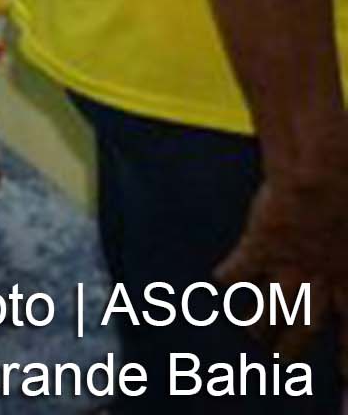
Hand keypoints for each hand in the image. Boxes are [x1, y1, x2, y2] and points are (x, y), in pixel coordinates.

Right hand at [215, 166, 347, 365]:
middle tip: (280, 360)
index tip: (342, 375)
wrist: (324, 179)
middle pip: (304, 325)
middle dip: (292, 347)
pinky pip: (240, 270)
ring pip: (271, 306)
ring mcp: (288, 265)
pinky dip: (230, 277)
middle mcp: (320, 281)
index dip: (346, 356)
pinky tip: (218, 283)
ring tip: (249, 334)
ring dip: (258, 323)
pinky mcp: (261, 247)